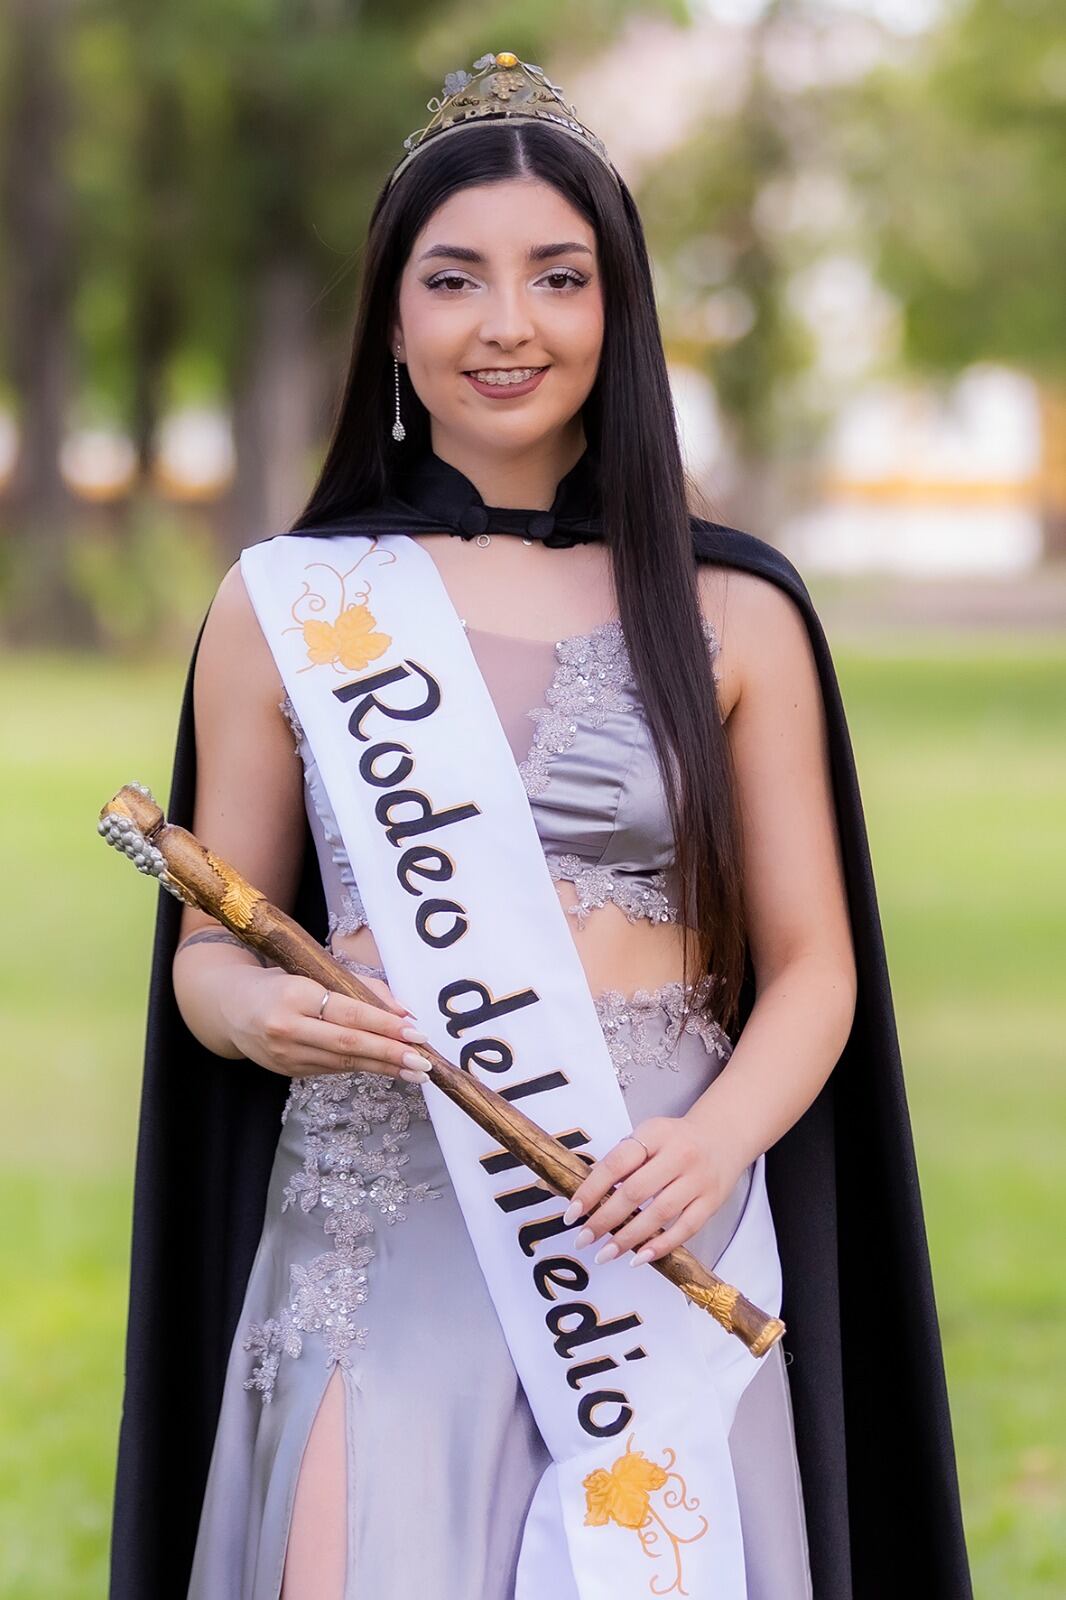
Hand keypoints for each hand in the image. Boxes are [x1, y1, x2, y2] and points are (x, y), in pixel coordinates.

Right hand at [220, 965, 432, 1083]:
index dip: (385, 1025)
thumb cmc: (281, 983)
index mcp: (295, 996)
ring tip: (415, 1072)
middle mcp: (288, 1028)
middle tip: (423, 1063)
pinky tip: (387, 1069)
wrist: (230, 1008)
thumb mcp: (314, 974)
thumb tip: (403, 1012)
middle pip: (349, 1044)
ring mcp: (286, 1055)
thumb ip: (360, 989)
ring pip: (344, 1062)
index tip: (416, 1033)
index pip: (349, 1013)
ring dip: (383, 1068)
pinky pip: (333, 1069)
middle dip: (391, 1055)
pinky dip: (362, 1068)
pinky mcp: (288, 1071)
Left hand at [561, 1115, 744, 1266]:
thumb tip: (575, 1190)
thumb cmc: (674, 1141)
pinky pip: (685, 1229)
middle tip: (583, 1239)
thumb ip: (618, 1162)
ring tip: (604, 1254)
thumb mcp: (646, 1137)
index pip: (616, 1163)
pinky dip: (661, 1246)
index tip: (572, 1212)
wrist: (723, 1136)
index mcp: (654, 1134)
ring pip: (659, 1213)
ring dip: (628, 1238)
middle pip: (635, 1191)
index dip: (591, 1189)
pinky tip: (639, 1257)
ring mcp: (698, 1179)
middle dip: (604, 1219)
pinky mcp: (712, 1201)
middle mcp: (678, 1154)